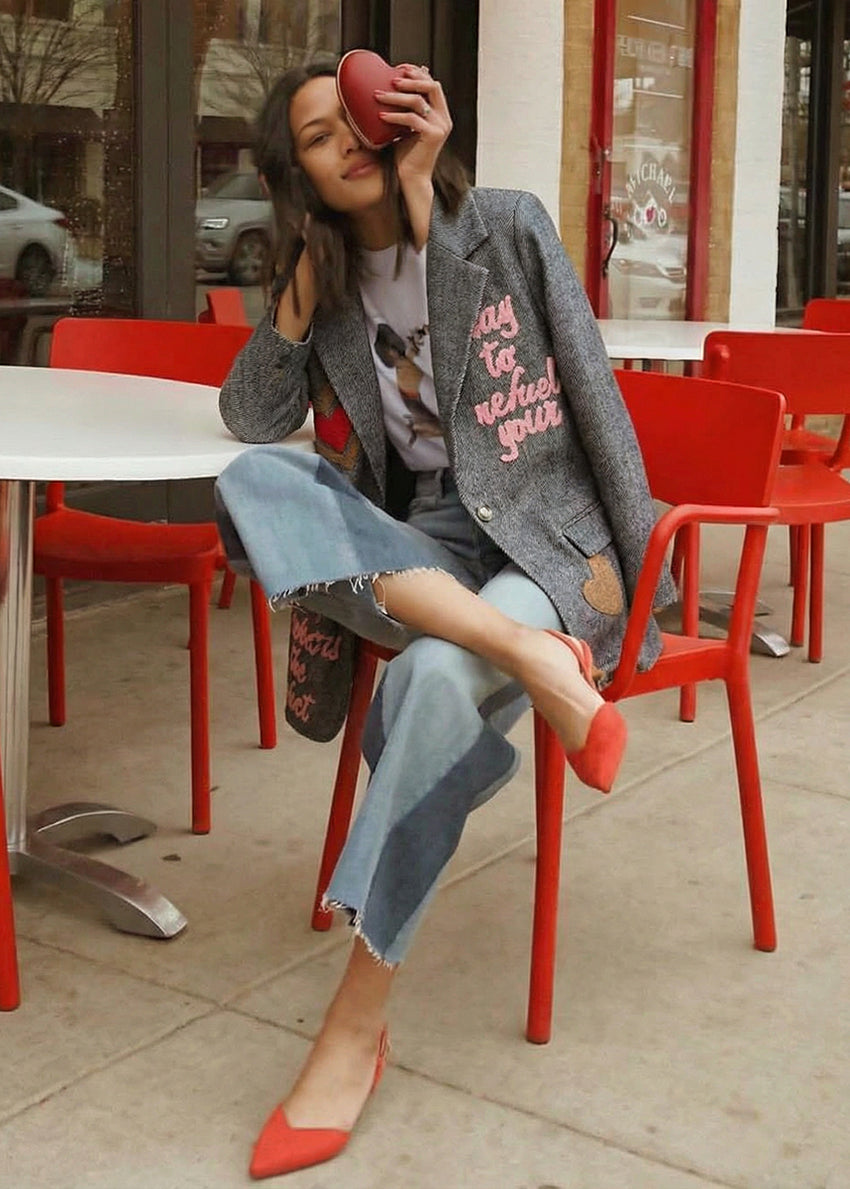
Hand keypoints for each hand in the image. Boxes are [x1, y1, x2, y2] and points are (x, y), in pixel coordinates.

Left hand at [375, 64, 451, 246]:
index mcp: (440, 114)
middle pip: (431, 86)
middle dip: (410, 79)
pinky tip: (381, 116)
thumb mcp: (406, 127)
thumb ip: (405, 110)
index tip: (400, 68)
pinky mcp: (433, 136)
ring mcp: (440, 127)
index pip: (433, 84)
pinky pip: (412, 119)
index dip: (418, 73)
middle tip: (391, 79)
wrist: (412, 178)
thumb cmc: (406, 155)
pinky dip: (395, 116)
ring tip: (378, 96)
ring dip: (396, 96)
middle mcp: (443, 118)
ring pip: (418, 101)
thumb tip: (393, 90)